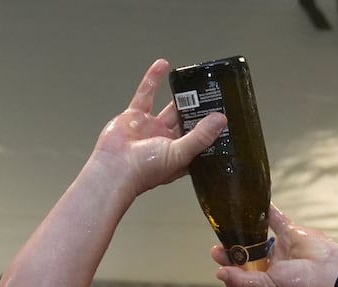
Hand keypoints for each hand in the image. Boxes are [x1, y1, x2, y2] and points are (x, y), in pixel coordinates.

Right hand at [89, 59, 226, 195]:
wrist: (114, 167)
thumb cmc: (144, 169)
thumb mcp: (179, 153)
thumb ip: (200, 136)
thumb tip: (220, 121)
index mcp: (180, 155)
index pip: (201, 140)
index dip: (211, 130)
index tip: (222, 117)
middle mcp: (166, 142)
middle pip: (186, 121)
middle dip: (198, 110)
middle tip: (210, 95)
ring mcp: (150, 129)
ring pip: (169, 108)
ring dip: (179, 95)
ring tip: (192, 81)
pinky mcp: (134, 117)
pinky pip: (146, 95)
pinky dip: (153, 80)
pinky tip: (163, 66)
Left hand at [212, 204, 337, 286]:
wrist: (333, 273)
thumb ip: (244, 281)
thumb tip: (221, 275)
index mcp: (268, 286)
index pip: (243, 280)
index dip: (230, 273)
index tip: (219, 266)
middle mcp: (273, 269)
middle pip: (247, 260)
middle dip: (232, 255)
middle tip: (218, 249)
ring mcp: (281, 250)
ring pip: (257, 241)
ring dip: (243, 235)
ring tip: (228, 230)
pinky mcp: (290, 233)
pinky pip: (274, 220)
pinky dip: (265, 212)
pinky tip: (252, 205)